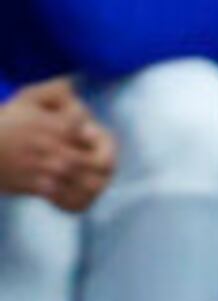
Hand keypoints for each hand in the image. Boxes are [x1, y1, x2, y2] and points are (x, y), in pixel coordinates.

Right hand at [0, 81, 112, 213]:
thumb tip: (76, 80)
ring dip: (96, 181)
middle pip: (106, 161)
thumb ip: (54, 90)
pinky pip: (74, 202)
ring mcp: (52, 171)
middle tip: (96, 158)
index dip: (97, 132)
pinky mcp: (43, 189)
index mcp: (58, 125)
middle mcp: (59, 149)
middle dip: (105, 158)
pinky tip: (74, 192)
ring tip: (88, 176)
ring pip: (94, 184)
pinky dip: (80, 200)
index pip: (96, 130)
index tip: (88, 133)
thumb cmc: (4, 123)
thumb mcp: (26, 99)